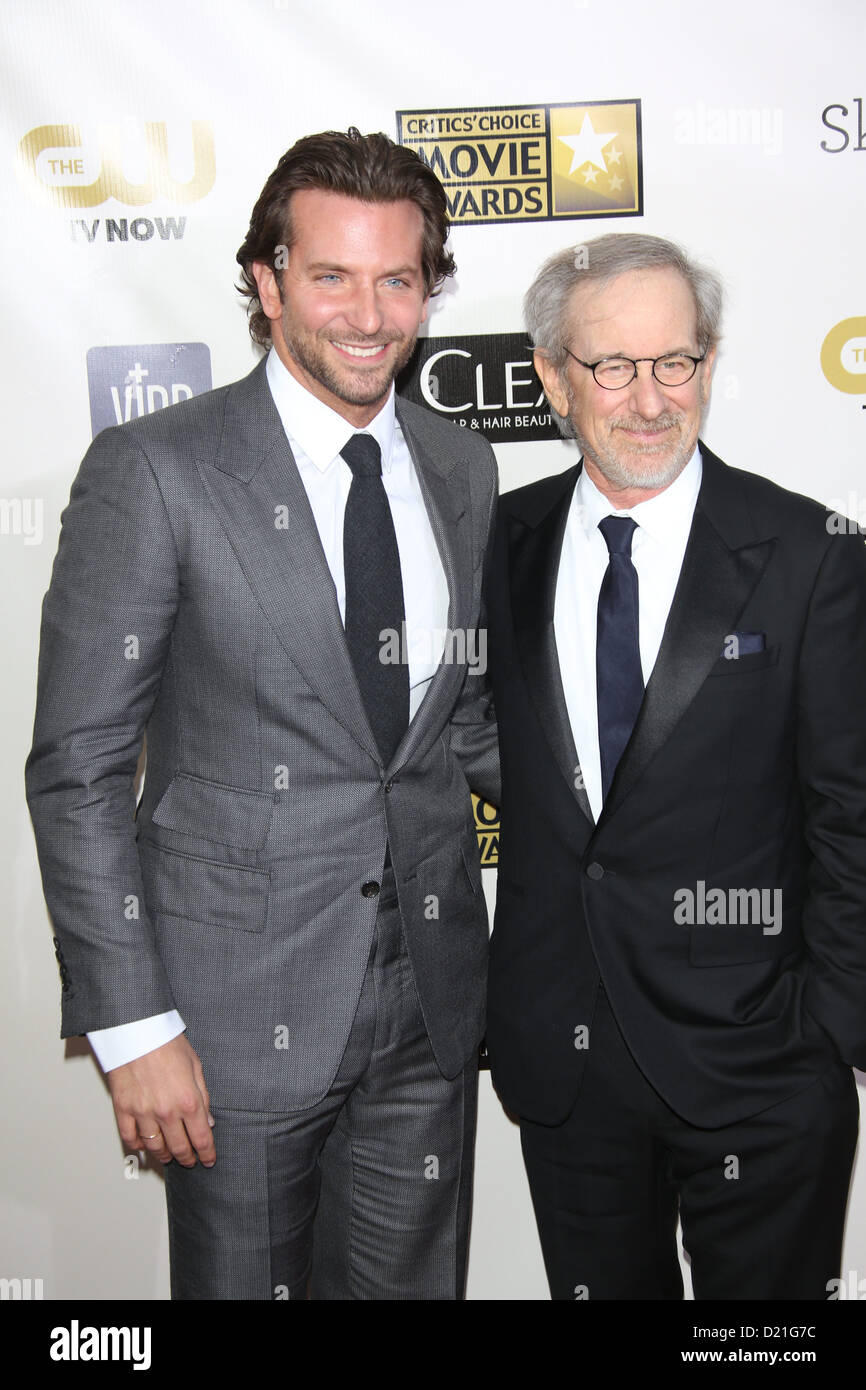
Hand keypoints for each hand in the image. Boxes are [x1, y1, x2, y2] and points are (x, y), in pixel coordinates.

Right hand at [106, 1033, 215, 1166]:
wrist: (136, 1030)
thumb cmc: (166, 1042)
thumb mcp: (196, 1066)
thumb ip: (203, 1096)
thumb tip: (207, 1120)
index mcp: (188, 1100)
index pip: (201, 1138)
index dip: (207, 1153)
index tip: (208, 1159)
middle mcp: (165, 1111)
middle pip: (179, 1147)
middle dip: (187, 1158)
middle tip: (190, 1161)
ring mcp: (143, 1113)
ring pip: (155, 1147)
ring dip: (164, 1155)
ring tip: (170, 1155)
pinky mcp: (123, 1109)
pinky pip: (130, 1137)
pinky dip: (138, 1145)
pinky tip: (145, 1145)